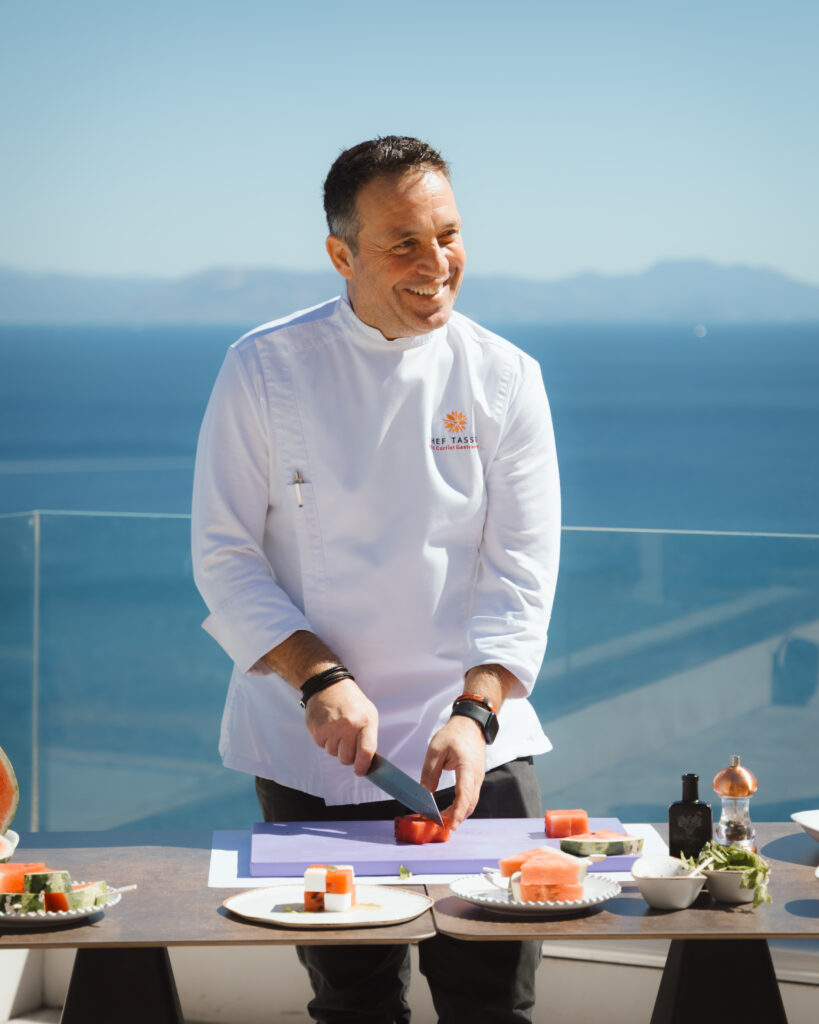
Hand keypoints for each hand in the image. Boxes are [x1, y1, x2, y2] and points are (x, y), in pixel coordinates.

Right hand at [304, 677, 378, 776]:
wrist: (328, 686)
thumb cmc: (352, 702)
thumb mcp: (368, 714)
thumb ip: (369, 737)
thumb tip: (367, 762)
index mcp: (365, 721)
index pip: (366, 751)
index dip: (363, 766)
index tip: (360, 771)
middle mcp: (348, 725)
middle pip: (347, 758)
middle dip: (348, 756)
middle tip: (347, 742)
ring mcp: (331, 728)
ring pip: (333, 753)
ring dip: (336, 746)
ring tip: (337, 729)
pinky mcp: (317, 729)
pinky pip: (322, 746)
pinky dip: (325, 740)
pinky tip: (328, 726)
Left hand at [420, 715, 485, 829]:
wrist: (470, 725)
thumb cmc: (453, 734)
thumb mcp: (435, 750)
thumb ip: (430, 773)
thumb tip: (424, 794)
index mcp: (467, 768)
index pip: (464, 794)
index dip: (457, 812)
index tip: (451, 825)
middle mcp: (476, 776)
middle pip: (470, 803)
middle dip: (456, 816)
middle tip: (440, 824)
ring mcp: (478, 778)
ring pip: (471, 802)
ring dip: (458, 812)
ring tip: (442, 818)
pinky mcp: (476, 778)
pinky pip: (471, 796)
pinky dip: (461, 805)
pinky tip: (450, 809)